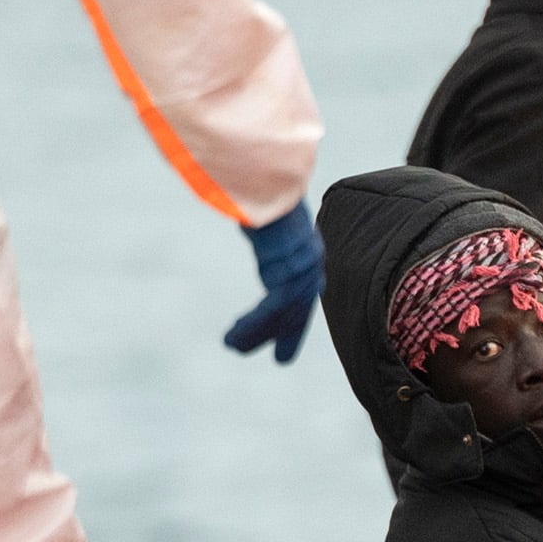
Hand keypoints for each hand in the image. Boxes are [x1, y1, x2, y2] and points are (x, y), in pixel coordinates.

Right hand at [222, 202, 322, 365]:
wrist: (273, 182)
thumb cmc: (266, 190)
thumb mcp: (268, 213)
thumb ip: (264, 227)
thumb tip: (250, 221)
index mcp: (308, 248)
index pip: (305, 288)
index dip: (299, 312)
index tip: (289, 327)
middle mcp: (309, 263)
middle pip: (298, 308)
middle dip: (288, 333)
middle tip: (281, 359)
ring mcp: (301, 272)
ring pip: (281, 315)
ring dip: (256, 334)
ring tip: (234, 347)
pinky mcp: (287, 278)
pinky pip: (270, 312)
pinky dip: (250, 328)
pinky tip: (233, 338)